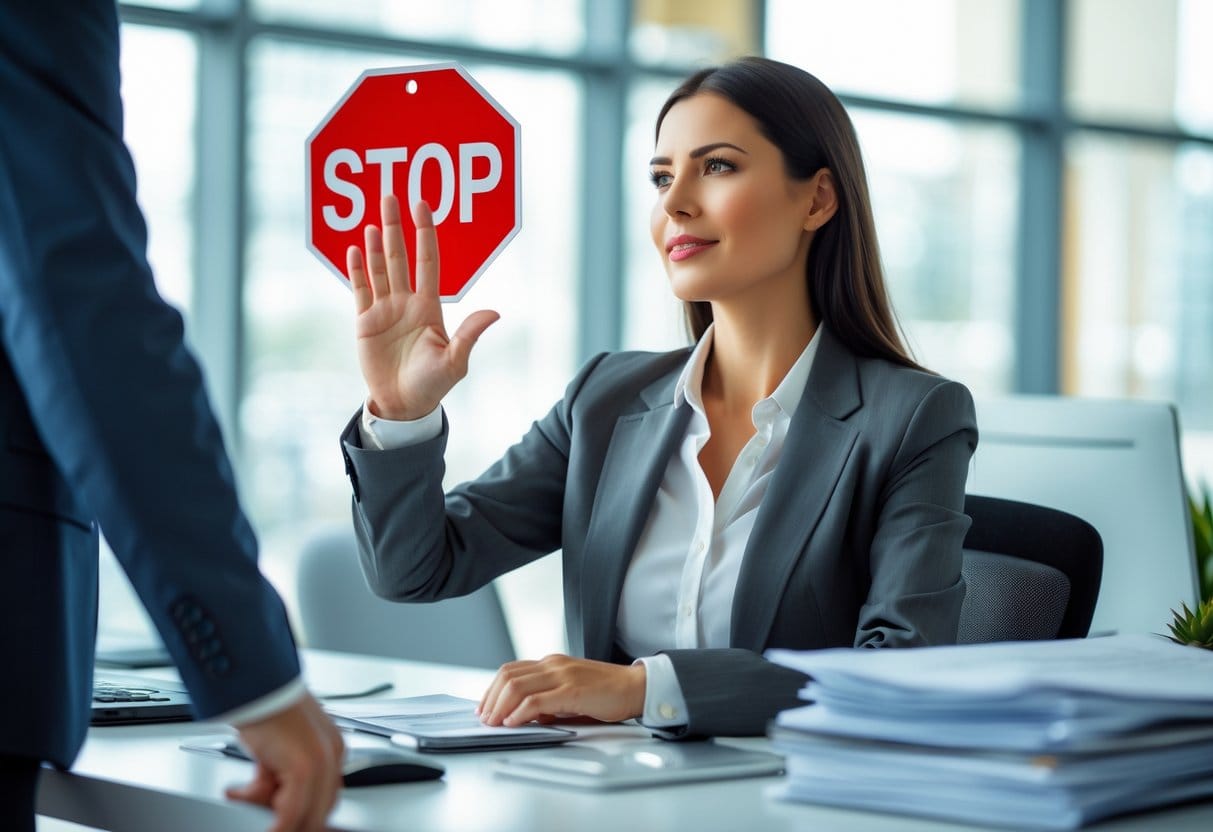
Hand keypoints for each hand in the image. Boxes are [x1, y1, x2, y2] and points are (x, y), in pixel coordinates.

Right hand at [226, 693, 344, 831]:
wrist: (255, 681)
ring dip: (273, 817)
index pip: (325, 798)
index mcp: (332, 748)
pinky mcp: (304, 767)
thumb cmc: (263, 705)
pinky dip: (275, 825)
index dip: (302, 814)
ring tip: (241, 793)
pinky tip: (254, 813)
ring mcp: (322, 761)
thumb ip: (286, 772)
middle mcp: (332, 754)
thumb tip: (273, 801)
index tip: (278, 818)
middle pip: (319, 810)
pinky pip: (291, 814)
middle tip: (256, 812)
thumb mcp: (280, 745)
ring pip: (306, 816)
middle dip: (285, 817)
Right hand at [347, 194, 498, 420]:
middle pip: (400, 256)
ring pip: (380, 268)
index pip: (428, 261)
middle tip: (391, 195)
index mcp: (429, 307)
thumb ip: (469, 335)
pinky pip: (360, 289)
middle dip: (397, 226)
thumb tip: (495, 312)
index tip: (422, 206)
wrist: (403, 405)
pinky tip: (356, 248)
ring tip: (376, 218)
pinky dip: (357, 269)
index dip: (425, 233)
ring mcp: (384, 309)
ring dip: (377, 243)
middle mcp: (406, 302)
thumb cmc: (432, 386)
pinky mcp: (365, 322)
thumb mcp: (455, 362)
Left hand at [476, 654, 645, 726]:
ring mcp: (562, 675)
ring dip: (500, 706)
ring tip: (494, 722)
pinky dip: (519, 712)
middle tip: (484, 718)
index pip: (511, 670)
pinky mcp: (572, 690)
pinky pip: (537, 700)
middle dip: (490, 699)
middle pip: (508, 676)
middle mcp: (554, 664)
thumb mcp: (570, 694)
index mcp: (552, 663)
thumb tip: (526, 716)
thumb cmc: (606, 693)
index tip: (484, 707)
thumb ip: (548, 701)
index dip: (492, 689)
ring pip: (517, 685)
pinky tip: (513, 722)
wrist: (635, 688)